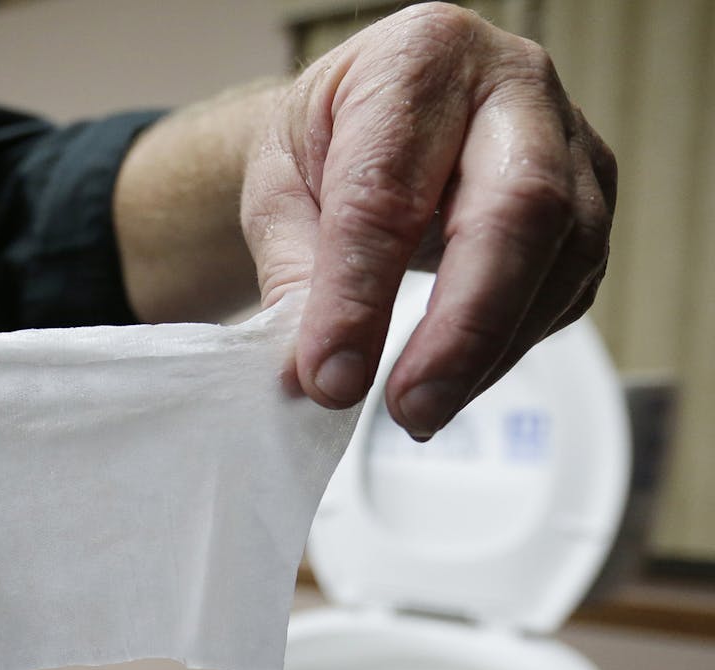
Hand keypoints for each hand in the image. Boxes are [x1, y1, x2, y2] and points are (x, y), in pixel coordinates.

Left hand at [242, 2, 614, 438]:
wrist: (372, 119)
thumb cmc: (328, 141)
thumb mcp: (279, 190)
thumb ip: (294, 275)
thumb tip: (314, 376)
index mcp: (418, 61)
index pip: (390, 190)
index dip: (360, 294)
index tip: (330, 375)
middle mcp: (513, 87)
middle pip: (518, 210)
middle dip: (463, 327)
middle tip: (410, 408)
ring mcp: (570, 146)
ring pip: (562, 257)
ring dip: (489, 352)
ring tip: (421, 410)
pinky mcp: (589, 206)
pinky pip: (566, 289)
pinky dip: (508, 348)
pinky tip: (457, 378)